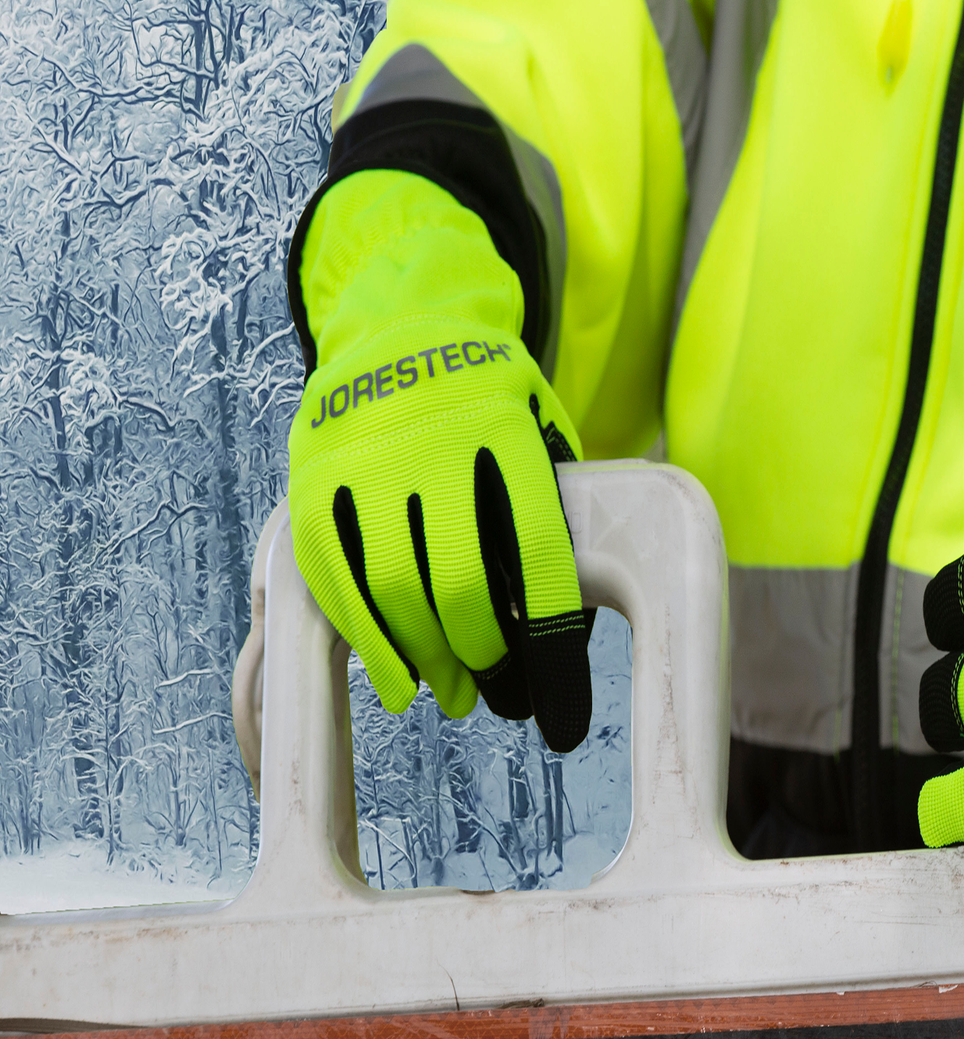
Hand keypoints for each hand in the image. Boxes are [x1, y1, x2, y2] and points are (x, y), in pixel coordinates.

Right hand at [287, 315, 591, 750]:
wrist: (398, 325)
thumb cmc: (491, 401)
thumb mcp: (541, 427)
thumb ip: (555, 505)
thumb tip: (575, 624)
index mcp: (505, 430)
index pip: (539, 558)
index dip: (553, 648)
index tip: (563, 713)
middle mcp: (432, 444)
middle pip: (459, 582)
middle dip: (482, 657)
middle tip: (494, 690)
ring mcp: (365, 463)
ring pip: (393, 589)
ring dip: (426, 661)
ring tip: (453, 694)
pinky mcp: (314, 483)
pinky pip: (337, 581)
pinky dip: (368, 643)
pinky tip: (397, 682)